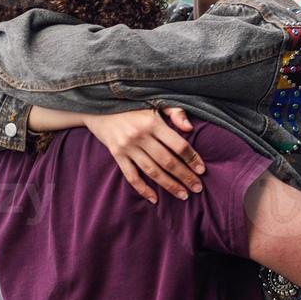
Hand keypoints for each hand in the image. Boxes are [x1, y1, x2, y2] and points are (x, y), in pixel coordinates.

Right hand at [83, 108, 205, 203]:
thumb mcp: (154, 101)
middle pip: (168, 161)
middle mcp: (140, 136)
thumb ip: (174, 112)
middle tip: (198, 188)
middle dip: (185, 176)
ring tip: (183, 195)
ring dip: (169, 185)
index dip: (192, 158)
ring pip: (152, 171)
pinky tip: (154, 199)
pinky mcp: (116, 155)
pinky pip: (131, 176)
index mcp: (152, 122)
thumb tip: (190, 128)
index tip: (202, 170)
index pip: (178, 145)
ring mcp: (127, 147)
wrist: (98, 105)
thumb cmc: (132, 103)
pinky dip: (143, 189)